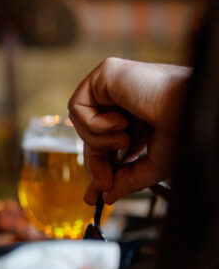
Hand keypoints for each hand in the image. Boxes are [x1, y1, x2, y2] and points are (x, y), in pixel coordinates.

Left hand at [67, 57, 190, 204]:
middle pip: (91, 135)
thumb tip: (107, 196)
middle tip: (102, 184)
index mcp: (142, 113)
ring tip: (125, 139)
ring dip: (99, 141)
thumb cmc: (185, 130)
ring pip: (80, 123)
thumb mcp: (153, 164)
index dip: (100, 167)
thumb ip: (128, 179)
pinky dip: (95, 124)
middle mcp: (127, 97)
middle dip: (95, 162)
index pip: (109, 142)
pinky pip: (77, 107)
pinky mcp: (105, 72)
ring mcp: (115, 83)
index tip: (95, 195)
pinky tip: (120, 122)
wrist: (191, 108)